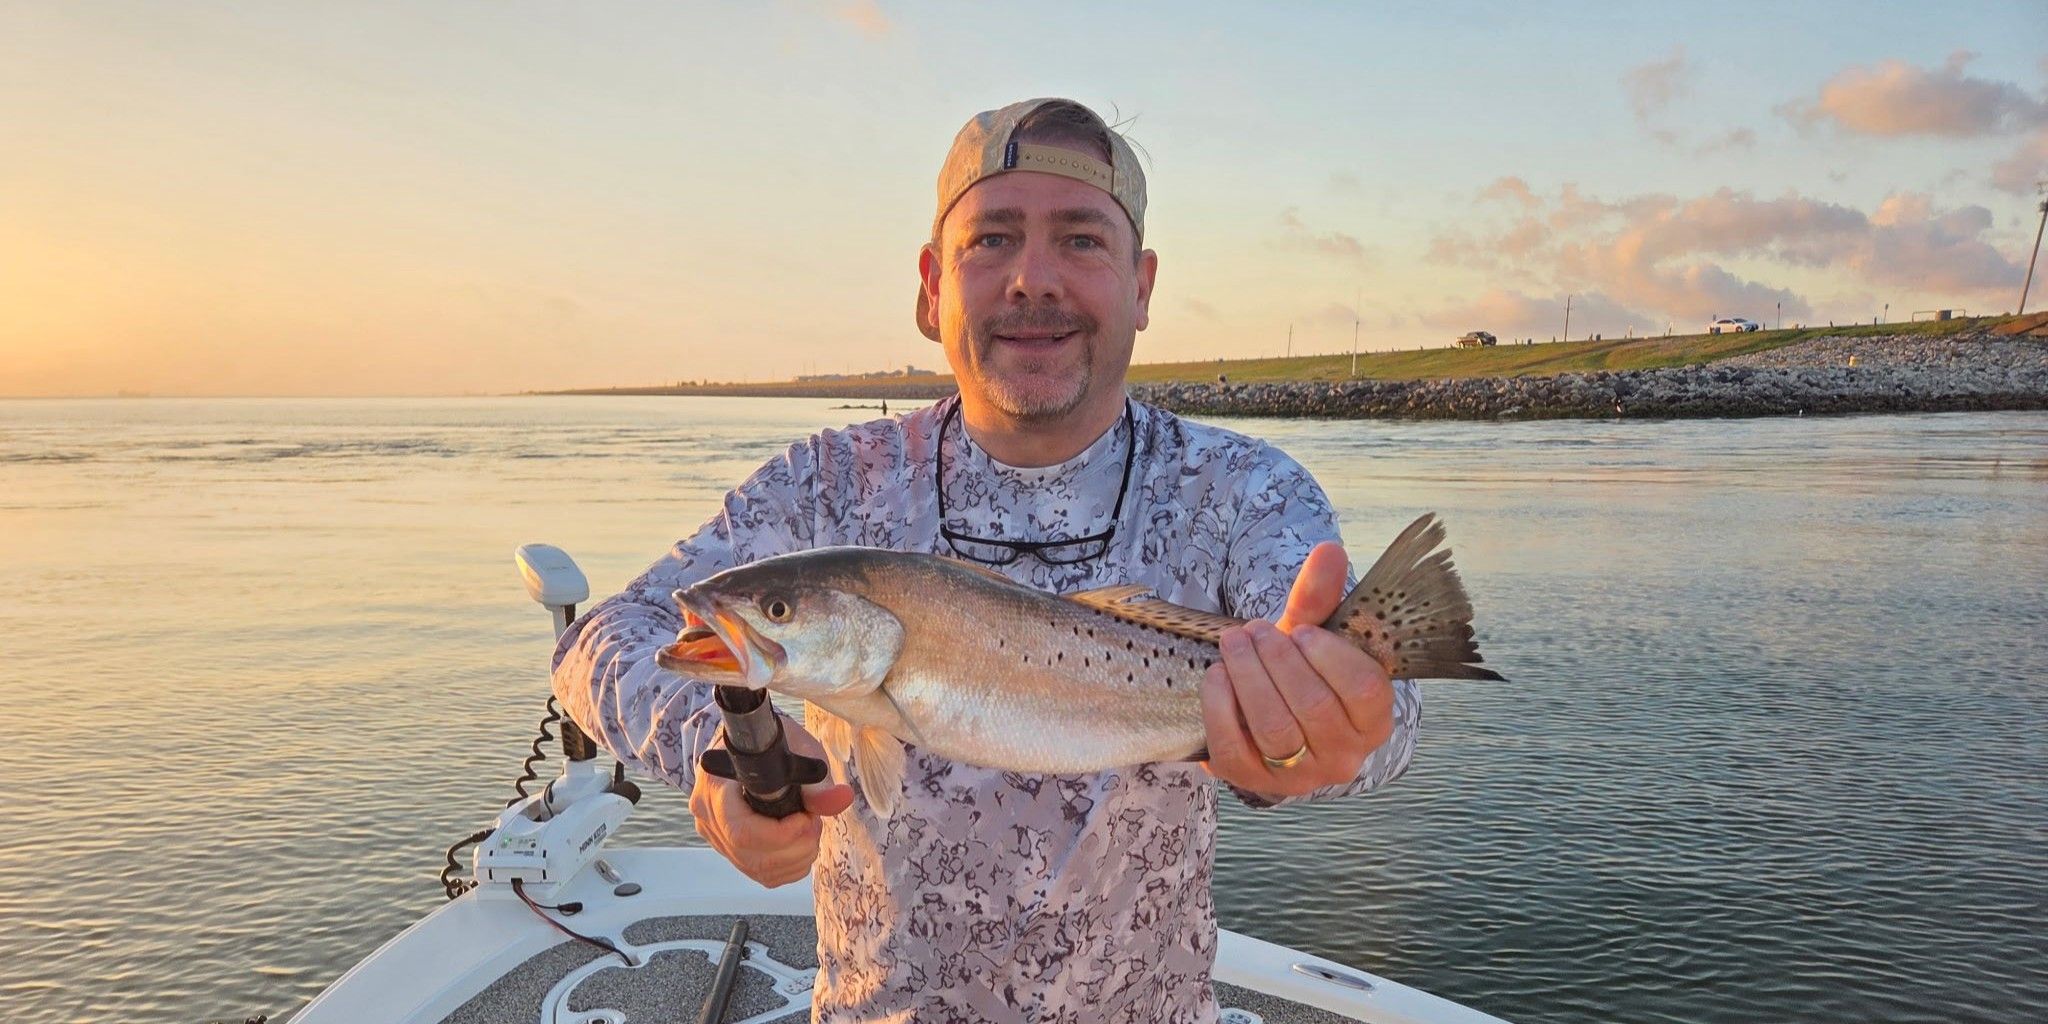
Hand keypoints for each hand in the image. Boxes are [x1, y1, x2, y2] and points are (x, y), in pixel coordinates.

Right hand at [689, 717, 853, 886]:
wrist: (750, 745)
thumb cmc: (770, 742)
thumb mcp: (796, 748)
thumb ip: (816, 778)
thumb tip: (841, 799)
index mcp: (714, 786)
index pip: (741, 831)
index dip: (782, 834)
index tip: (807, 816)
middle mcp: (707, 817)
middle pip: (752, 856)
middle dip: (796, 846)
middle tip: (814, 822)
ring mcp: (715, 837)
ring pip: (759, 870)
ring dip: (797, 857)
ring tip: (809, 828)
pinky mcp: (730, 850)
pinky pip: (763, 875)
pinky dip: (791, 866)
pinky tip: (801, 842)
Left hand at [1200, 541, 1394, 799]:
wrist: (1266, 718)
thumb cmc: (1299, 671)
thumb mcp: (1313, 637)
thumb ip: (1320, 598)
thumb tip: (1330, 550)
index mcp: (1373, 719)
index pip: (1364, 690)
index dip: (1330, 656)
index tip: (1300, 631)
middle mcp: (1344, 756)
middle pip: (1314, 707)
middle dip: (1278, 659)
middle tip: (1254, 630)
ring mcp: (1299, 777)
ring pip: (1276, 730)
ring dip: (1249, 678)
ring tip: (1234, 643)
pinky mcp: (1254, 783)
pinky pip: (1235, 750)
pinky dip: (1221, 708)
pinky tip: (1217, 675)